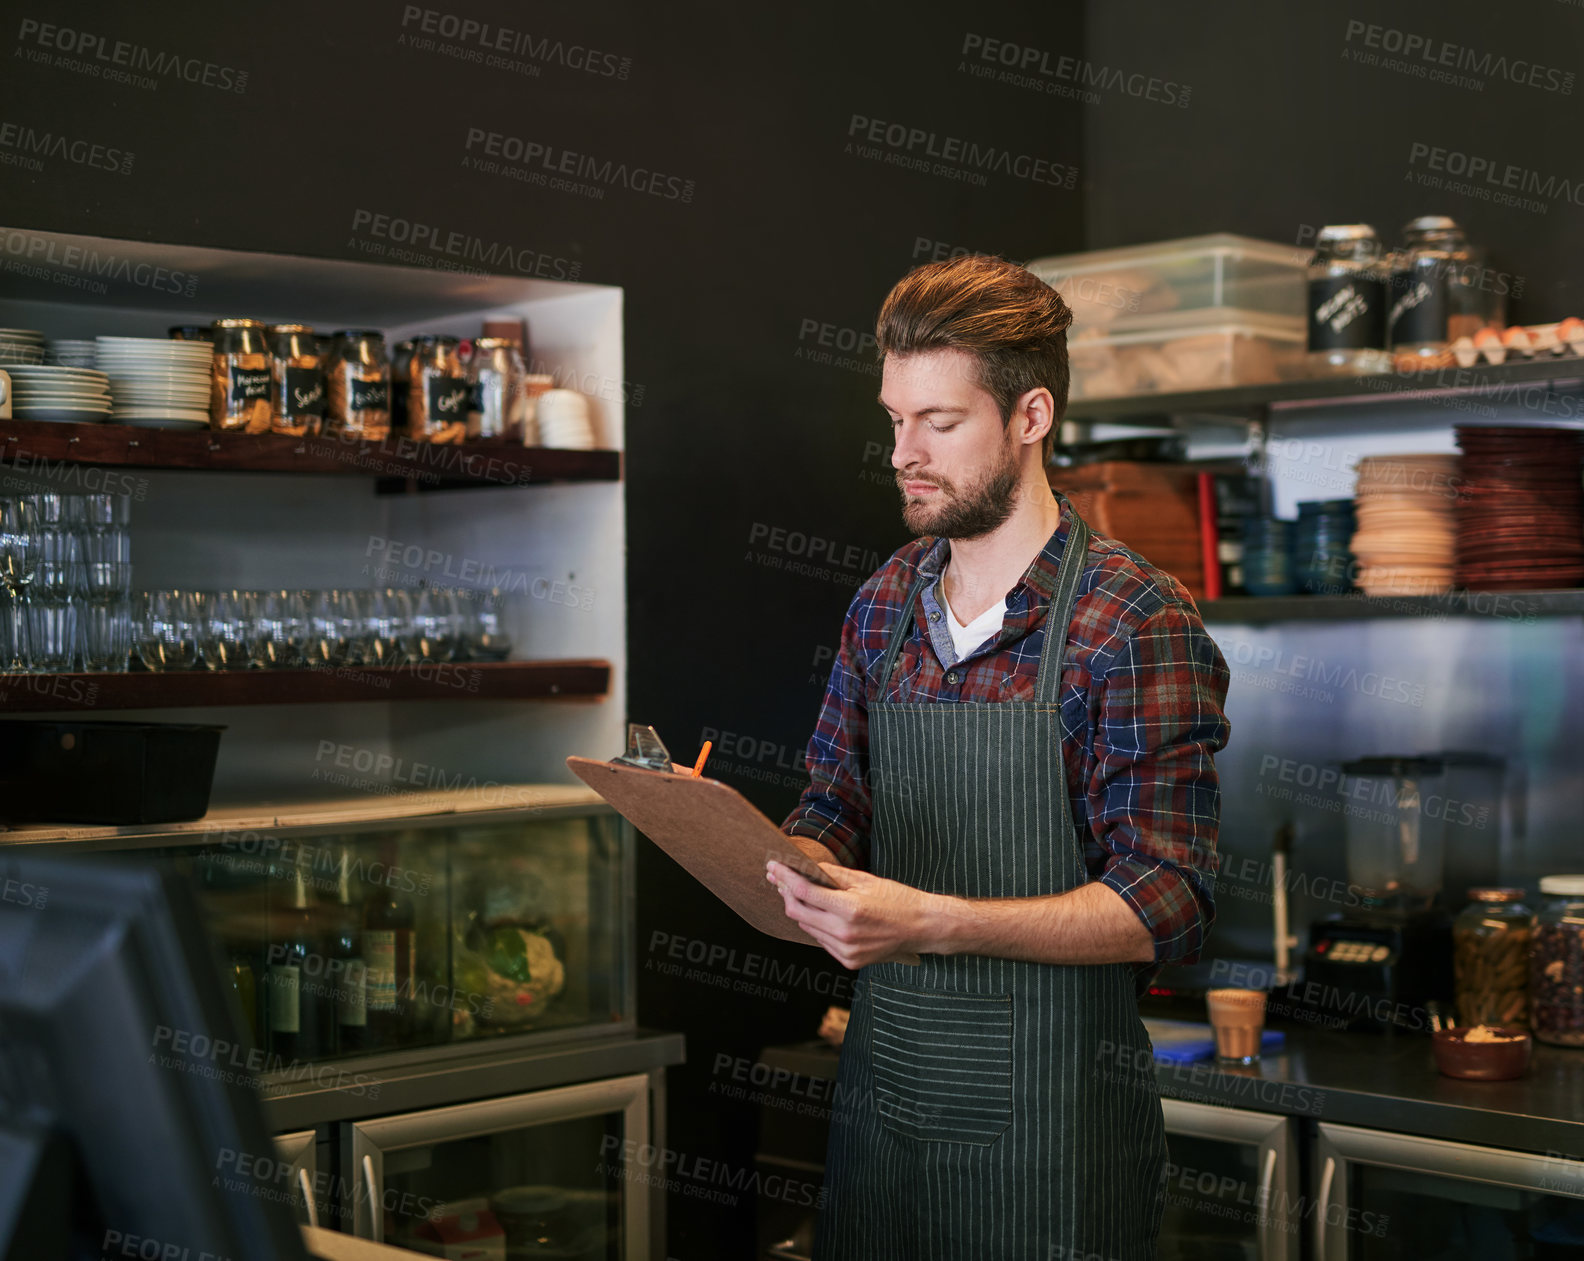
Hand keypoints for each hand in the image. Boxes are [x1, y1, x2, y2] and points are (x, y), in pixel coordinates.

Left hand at [766, 859, 940, 968]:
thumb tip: (807, 865)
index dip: (785, 878)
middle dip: (786, 893)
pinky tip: (821, 914)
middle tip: (780, 878)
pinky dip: (816, 925)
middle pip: (798, 912)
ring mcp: (846, 950)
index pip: (804, 892)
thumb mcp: (866, 880)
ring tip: (800, 893)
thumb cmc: (898, 900)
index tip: (773, 867)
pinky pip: (821, 941)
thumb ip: (833, 875)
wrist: (922, 927)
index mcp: (850, 909)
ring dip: (800, 910)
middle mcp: (845, 933)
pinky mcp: (849, 961)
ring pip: (807, 928)